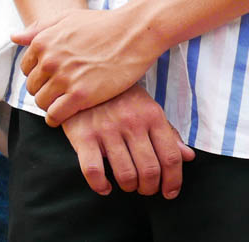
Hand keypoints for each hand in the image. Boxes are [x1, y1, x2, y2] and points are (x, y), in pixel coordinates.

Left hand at [14, 7, 157, 125]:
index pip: (26, 69)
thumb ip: (38, 29)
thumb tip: (14, 37)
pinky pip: (56, 115)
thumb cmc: (102, 24)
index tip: (51, 80)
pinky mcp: (81, 95)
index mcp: (42, 43)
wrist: (134, 33)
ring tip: (63, 104)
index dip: (38, 75)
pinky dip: (56, 119)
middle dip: (44, 91)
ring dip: (50, 105)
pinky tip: (64, 117)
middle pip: (33, 87)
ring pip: (42, 102)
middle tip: (59, 94)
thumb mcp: (66, 18)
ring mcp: (64, 78)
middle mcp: (48, 61)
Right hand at [60, 85, 193, 197]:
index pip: (170, 157)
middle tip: (145, 188)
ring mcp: (105, 129)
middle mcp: (131, 122)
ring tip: (128, 184)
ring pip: (126, 174)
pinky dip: (100, 185)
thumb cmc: (119, 97)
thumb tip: (189, 156)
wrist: (81, 79)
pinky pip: (93, 170)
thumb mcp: (147, 108)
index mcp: (151, 115)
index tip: (169, 192)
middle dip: (150, 187)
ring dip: (129, 187)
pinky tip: (104, 186)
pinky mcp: (82, 135)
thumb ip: (167, 133)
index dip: (173, 181)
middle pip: (150, 170)